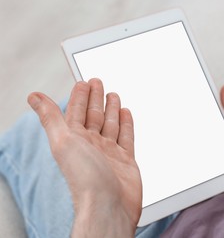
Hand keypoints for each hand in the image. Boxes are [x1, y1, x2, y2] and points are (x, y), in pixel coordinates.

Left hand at [28, 79, 140, 236]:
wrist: (108, 206)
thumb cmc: (85, 178)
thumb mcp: (63, 141)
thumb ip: (50, 117)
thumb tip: (33, 97)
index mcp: (75, 139)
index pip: (76, 111)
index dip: (79, 96)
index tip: (83, 82)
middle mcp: (91, 145)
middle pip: (94, 115)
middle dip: (95, 98)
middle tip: (98, 82)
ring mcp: (109, 153)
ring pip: (110, 124)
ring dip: (111, 109)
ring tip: (113, 95)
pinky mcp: (125, 160)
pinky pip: (126, 137)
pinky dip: (126, 125)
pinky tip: (126, 114)